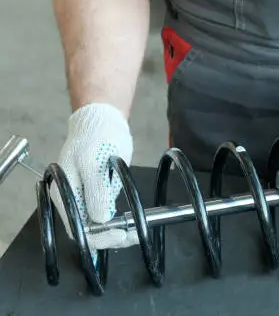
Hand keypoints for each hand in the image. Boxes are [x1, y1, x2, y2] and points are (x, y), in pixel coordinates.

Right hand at [50, 103, 138, 257]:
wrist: (103, 121)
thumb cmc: (95, 137)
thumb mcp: (94, 163)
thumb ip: (96, 191)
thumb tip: (100, 218)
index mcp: (64, 193)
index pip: (77, 228)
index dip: (98, 237)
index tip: (119, 235)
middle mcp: (73, 199)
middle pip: (88, 230)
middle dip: (109, 237)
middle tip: (131, 236)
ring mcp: (86, 197)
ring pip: (99, 225)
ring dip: (116, 230)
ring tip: (134, 231)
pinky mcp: (99, 193)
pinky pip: (106, 213)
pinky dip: (118, 220)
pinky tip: (130, 222)